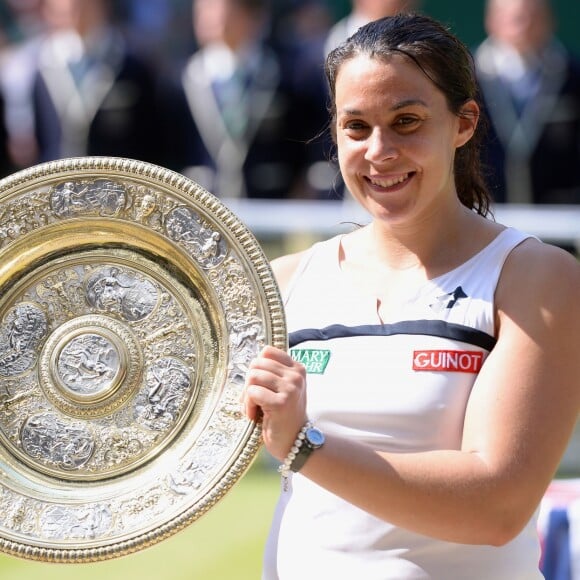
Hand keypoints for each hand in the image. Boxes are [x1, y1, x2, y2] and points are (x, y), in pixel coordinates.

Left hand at [242, 345, 307, 460]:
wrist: (295, 442)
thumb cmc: (284, 415)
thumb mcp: (283, 389)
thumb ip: (272, 373)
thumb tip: (250, 364)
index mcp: (297, 368)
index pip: (267, 351)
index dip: (257, 368)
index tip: (259, 385)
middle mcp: (296, 376)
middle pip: (256, 364)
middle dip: (249, 383)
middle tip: (253, 400)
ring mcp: (290, 388)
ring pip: (253, 377)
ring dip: (247, 396)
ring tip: (254, 408)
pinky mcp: (281, 403)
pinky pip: (252, 393)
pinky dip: (248, 406)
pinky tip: (255, 416)